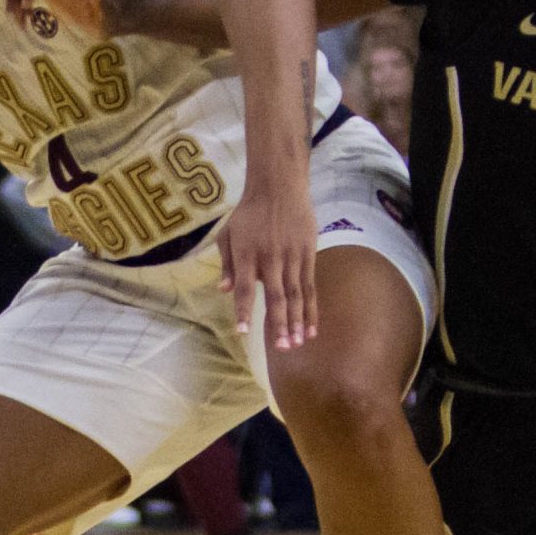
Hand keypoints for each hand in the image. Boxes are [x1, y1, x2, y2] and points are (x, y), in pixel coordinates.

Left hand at [218, 171, 316, 349]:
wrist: (279, 186)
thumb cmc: (249, 213)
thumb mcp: (229, 233)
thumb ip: (227, 263)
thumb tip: (224, 290)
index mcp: (247, 253)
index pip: (245, 287)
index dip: (244, 310)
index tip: (242, 331)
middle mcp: (271, 257)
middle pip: (276, 296)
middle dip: (279, 324)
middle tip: (282, 348)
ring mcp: (292, 256)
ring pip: (296, 295)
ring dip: (297, 321)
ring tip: (297, 343)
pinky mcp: (308, 254)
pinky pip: (310, 287)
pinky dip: (311, 309)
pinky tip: (311, 328)